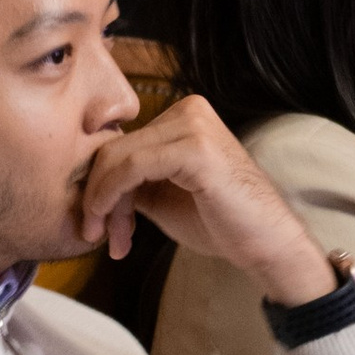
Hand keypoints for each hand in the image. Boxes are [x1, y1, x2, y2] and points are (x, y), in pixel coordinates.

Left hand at [75, 95, 331, 298]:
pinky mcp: (194, 148)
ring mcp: (193, 125)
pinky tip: (118, 229)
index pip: (120, 143)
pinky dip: (113, 198)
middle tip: (98, 236)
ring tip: (113, 241)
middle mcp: (187, 109)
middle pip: (113, 149)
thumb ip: (129, 182)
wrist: (268, 244)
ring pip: (116, 159)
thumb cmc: (221, 223)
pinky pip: (131, 168)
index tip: (99, 226)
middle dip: (99, 197)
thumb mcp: (162, 196)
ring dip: (103, 204)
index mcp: (182, 115)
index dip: (100, 186)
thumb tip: (86, 186)